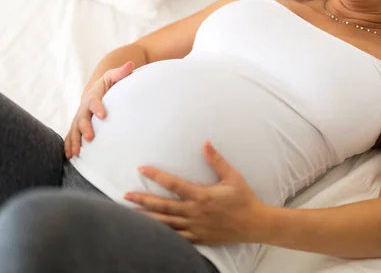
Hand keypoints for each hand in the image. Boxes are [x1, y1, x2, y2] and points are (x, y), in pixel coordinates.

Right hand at [64, 61, 133, 158]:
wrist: (96, 90)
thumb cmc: (109, 84)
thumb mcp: (114, 77)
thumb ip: (121, 73)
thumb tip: (131, 64)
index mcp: (93, 95)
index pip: (94, 101)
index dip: (98, 107)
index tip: (103, 115)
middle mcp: (83, 107)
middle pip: (82, 118)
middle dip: (85, 128)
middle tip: (90, 138)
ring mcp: (79, 118)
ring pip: (74, 130)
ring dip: (74, 141)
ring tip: (76, 153)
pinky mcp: (77, 126)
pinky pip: (71, 136)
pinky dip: (68, 146)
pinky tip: (70, 157)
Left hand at [124, 141, 264, 244]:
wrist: (255, 224)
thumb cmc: (244, 199)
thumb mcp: (233, 177)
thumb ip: (217, 160)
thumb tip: (205, 143)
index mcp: (202, 195)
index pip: (174, 184)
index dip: (156, 176)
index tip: (141, 169)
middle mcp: (195, 212)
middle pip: (163, 206)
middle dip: (143, 200)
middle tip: (125, 195)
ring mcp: (195, 227)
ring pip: (166, 223)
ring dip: (148, 218)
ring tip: (131, 215)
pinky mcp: (198, 237)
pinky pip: (176, 237)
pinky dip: (162, 235)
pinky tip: (151, 233)